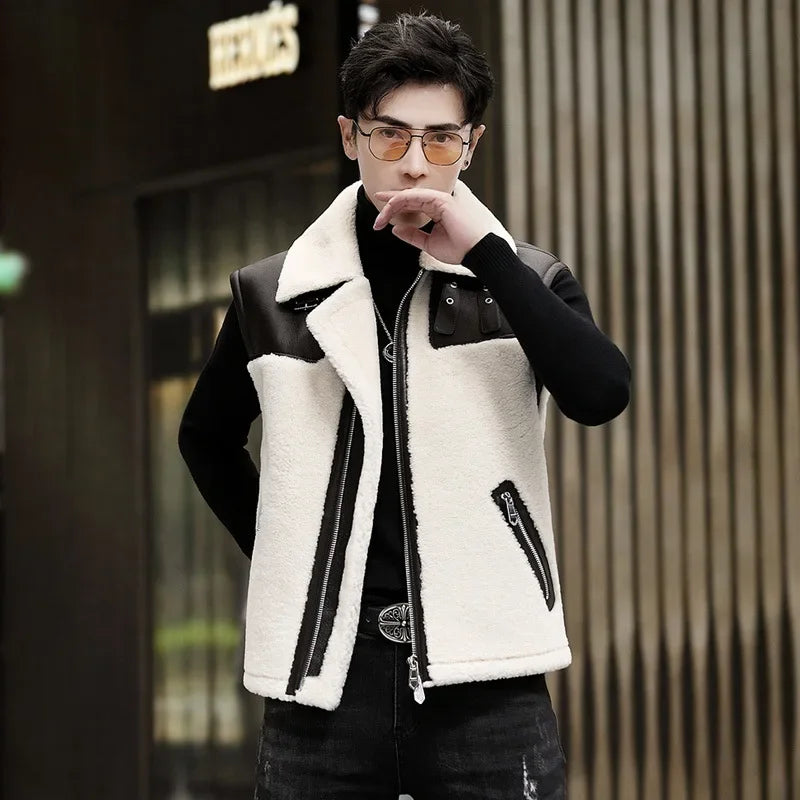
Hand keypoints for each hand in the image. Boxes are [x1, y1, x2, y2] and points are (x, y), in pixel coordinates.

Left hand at [373, 188, 491, 264]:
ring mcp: (441, 198)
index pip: (413, 203)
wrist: (479, 252)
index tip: (381, 217)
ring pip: (409, 196)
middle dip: (389, 203)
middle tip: (375, 211)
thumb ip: (413, 235)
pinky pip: (415, 197)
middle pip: (409, 197)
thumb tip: (396, 229)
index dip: (395, 205)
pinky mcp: (442, 199)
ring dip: (391, 206)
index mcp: (438, 209)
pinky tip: (389, 208)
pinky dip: (400, 201)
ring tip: (380, 219)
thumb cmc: (461, 249)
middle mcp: (439, 201)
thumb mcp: (430, 244)